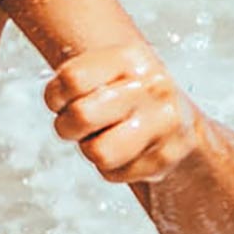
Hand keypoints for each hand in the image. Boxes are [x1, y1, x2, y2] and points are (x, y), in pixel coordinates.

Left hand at [45, 43, 203, 186]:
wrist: (179, 121)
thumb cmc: (127, 95)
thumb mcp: (107, 70)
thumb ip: (74, 79)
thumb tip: (54, 98)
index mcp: (132, 59)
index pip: (71, 79)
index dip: (55, 96)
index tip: (63, 101)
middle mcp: (152, 88)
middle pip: (81, 115)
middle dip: (68, 127)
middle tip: (78, 125)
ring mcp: (163, 124)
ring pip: (97, 152)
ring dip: (90, 149)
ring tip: (103, 138)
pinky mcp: (164, 158)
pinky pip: (112, 174)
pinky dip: (111, 167)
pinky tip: (125, 152)